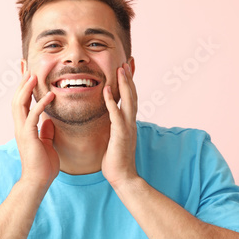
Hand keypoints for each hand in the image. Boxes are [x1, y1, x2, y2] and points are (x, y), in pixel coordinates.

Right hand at [12, 67, 59, 189]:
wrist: (38, 180)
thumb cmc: (43, 164)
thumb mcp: (47, 143)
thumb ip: (46, 131)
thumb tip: (49, 121)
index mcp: (25, 125)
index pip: (23, 101)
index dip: (24, 86)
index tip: (28, 71)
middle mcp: (20, 125)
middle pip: (18, 97)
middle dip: (22, 80)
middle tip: (28, 65)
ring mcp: (23, 129)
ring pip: (21, 103)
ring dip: (27, 88)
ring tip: (35, 74)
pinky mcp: (29, 136)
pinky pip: (34, 116)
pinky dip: (41, 104)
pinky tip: (50, 95)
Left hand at [102, 62, 139, 187]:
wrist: (123, 177)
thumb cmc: (116, 161)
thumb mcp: (114, 139)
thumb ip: (113, 127)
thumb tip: (109, 119)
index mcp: (128, 123)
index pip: (130, 98)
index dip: (129, 83)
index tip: (127, 68)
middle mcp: (130, 123)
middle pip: (132, 95)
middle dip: (129, 78)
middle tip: (127, 62)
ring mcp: (127, 128)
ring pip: (128, 101)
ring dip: (124, 84)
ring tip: (120, 69)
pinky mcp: (120, 135)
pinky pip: (116, 115)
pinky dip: (111, 102)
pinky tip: (106, 90)